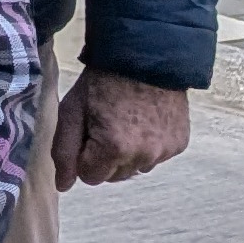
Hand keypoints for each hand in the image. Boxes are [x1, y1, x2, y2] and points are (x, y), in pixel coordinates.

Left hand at [54, 69, 192, 187]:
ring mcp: (165, 151)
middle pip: (114, 176)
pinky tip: (144, 121)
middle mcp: (144, 156)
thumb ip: (64, 151)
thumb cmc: (102, 82)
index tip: (87, 131)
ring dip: (128, 153)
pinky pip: (156, 156)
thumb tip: (63, 186)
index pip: (90, 177)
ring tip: (125, 120)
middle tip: (105, 124)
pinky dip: (148, 145)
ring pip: (135, 168)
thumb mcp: (72, 111)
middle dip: (104, 157)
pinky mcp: (179, 144)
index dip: (84, 155)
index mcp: (114, 149)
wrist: (145, 56)